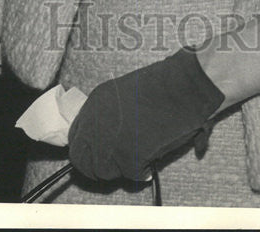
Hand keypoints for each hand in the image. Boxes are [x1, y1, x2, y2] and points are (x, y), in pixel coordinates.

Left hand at [68, 47, 224, 181]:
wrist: (184, 84)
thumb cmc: (164, 83)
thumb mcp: (125, 92)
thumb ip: (110, 114)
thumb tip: (106, 139)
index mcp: (96, 102)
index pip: (75, 137)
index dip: (87, 149)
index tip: (98, 154)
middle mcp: (97, 120)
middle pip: (82, 159)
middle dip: (98, 165)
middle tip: (116, 164)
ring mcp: (111, 139)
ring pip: (104, 171)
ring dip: (120, 169)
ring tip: (137, 159)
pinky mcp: (129, 154)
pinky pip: (131, 174)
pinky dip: (141, 172)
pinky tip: (150, 160)